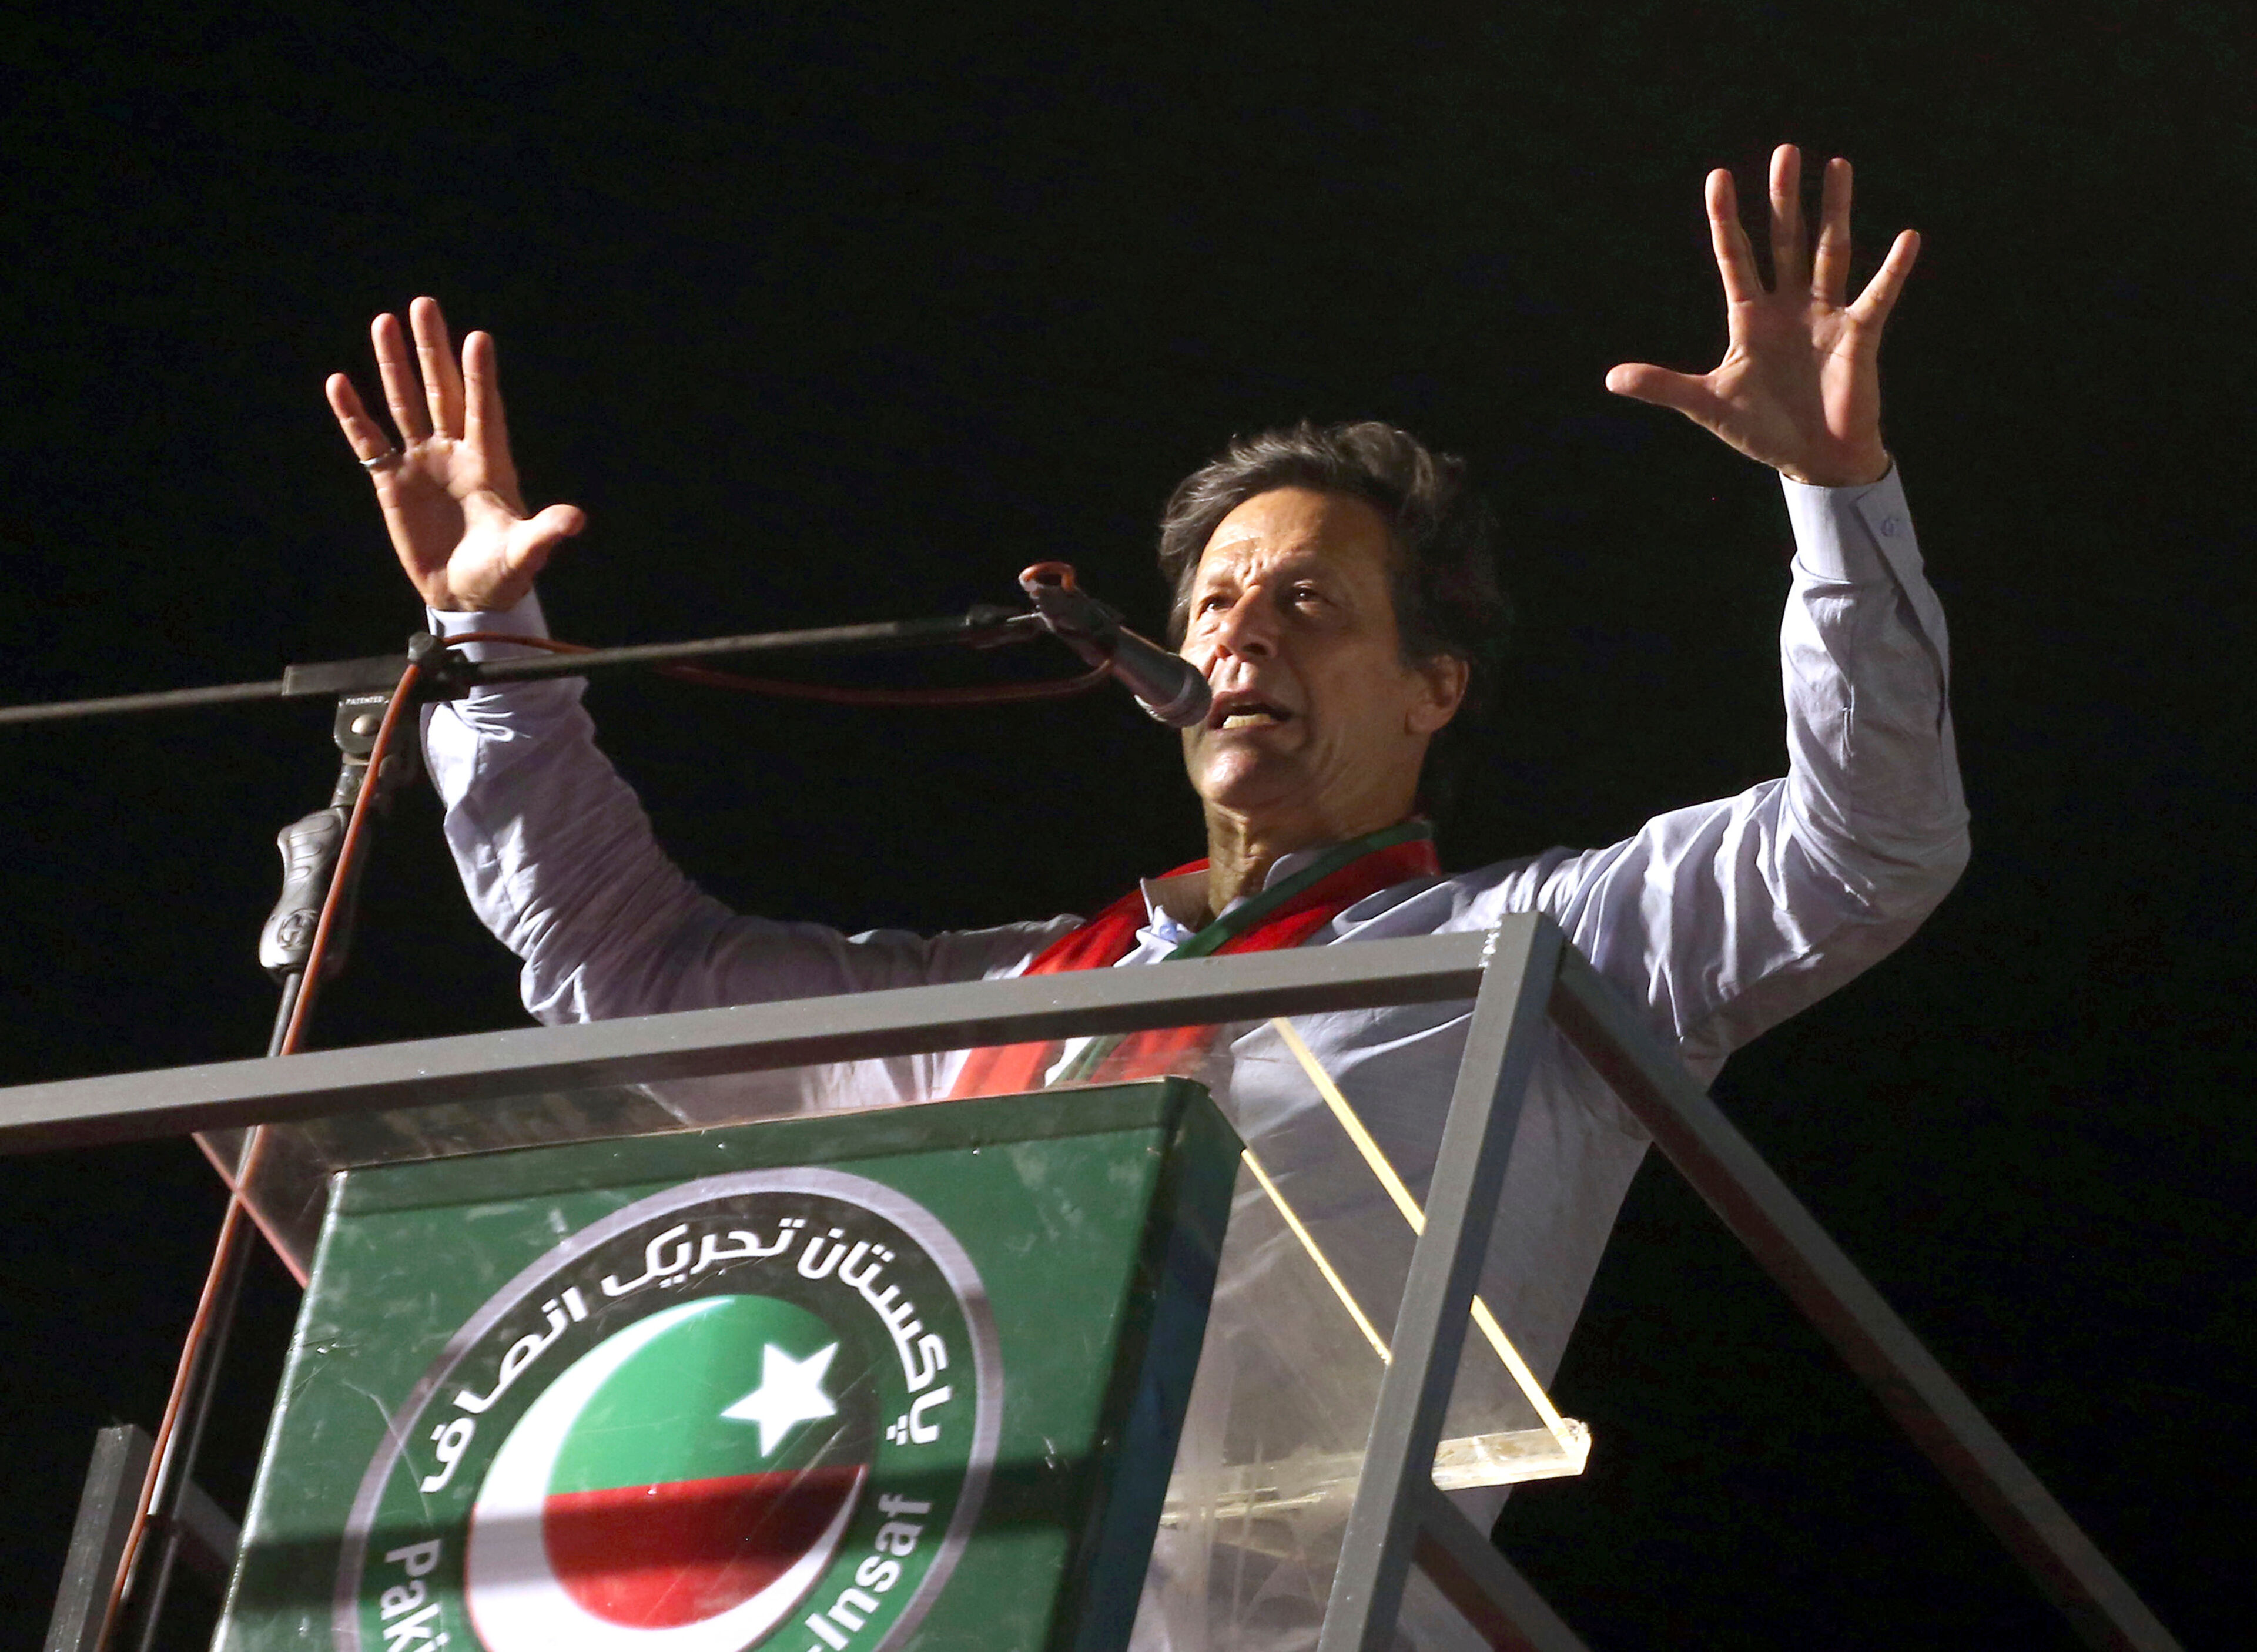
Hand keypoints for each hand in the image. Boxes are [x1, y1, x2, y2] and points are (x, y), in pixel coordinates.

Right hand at [326, 297, 583, 611]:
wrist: (466, 594)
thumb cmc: (503, 572)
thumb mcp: (525, 553)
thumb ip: (545, 533)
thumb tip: (576, 520)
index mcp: (490, 463)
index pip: (484, 410)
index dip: (480, 377)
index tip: (478, 338)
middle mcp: (455, 452)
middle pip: (442, 391)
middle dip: (432, 350)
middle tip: (424, 305)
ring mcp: (422, 462)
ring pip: (405, 403)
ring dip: (393, 366)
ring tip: (383, 322)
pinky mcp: (391, 481)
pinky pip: (369, 441)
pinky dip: (353, 415)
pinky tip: (339, 383)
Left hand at [1606, 146, 1918, 488]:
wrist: (1811, 462)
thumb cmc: (1763, 431)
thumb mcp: (1707, 404)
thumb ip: (1663, 386)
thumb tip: (1610, 379)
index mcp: (1751, 318)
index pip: (1735, 257)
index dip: (1726, 219)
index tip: (1718, 176)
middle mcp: (1789, 307)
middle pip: (1784, 241)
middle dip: (1783, 199)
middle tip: (1784, 151)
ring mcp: (1825, 316)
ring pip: (1830, 252)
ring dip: (1834, 211)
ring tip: (1837, 165)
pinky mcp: (1859, 335)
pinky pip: (1878, 296)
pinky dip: (1893, 270)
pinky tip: (1908, 238)